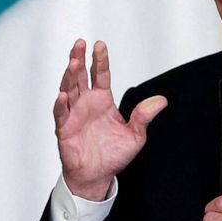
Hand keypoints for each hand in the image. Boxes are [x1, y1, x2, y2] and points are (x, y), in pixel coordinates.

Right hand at [54, 39, 166, 200]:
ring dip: (69, 76)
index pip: (100, 75)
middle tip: (80, 44)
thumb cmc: (113, 155)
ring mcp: (74, 114)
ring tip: (73, 62)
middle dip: (80, 59)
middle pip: (81, 76)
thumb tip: (161, 101)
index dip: (100, 60)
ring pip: (69, 89)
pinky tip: (63, 95)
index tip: (100, 45)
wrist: (97, 176)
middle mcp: (86, 103)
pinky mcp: (64, 129)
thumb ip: (144, 116)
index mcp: (102, 100)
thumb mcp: (135, 135)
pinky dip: (61, 104)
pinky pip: (61, 114)